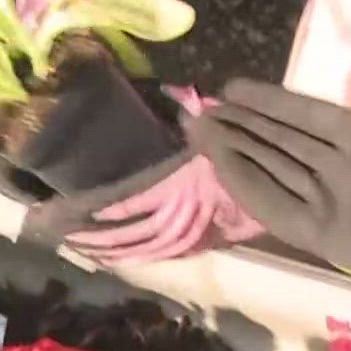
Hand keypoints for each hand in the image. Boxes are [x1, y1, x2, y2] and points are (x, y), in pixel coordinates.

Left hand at [31, 87, 264, 262]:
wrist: (291, 184)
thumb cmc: (252, 150)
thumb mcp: (221, 131)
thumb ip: (196, 117)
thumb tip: (178, 94)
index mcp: (180, 186)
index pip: (128, 202)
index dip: (99, 211)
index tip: (68, 213)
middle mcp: (181, 214)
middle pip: (129, 235)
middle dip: (94, 239)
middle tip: (60, 238)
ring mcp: (191, 231)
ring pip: (142, 249)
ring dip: (110, 251)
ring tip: (78, 249)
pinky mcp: (202, 241)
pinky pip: (164, 253)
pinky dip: (137, 256)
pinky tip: (113, 257)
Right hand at [189, 4, 350, 276]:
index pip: (305, 117)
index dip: (269, 103)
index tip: (229, 89)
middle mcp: (341, 170)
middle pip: (278, 144)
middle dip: (238, 127)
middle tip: (198, 110)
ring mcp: (330, 203)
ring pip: (270, 171)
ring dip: (232, 152)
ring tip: (197, 131)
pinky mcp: (324, 235)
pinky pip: (276, 206)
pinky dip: (247, 186)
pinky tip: (221, 164)